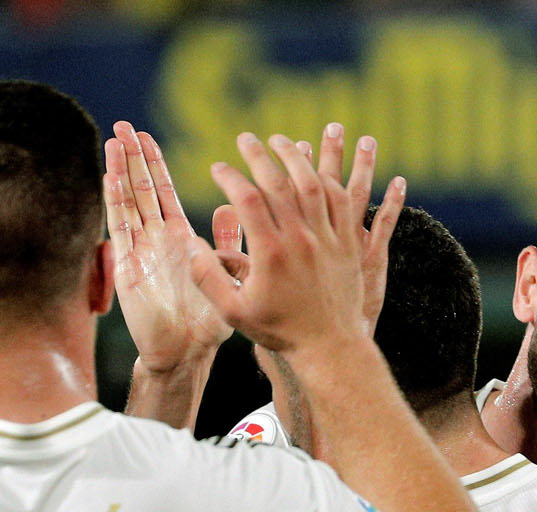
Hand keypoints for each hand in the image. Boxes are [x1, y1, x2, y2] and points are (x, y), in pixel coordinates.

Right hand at [105, 123, 240, 374]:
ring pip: (130, 205)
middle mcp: (158, 242)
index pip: (164, 193)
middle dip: (134, 157)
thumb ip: (227, 244)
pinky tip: (109, 178)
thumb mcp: (227, 279)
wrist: (186, 357)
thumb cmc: (206, 326)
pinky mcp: (130, 271)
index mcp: (180, 240)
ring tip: (115, 140)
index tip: (146, 137)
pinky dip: (115, 205)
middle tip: (124, 125)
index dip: (154, 165)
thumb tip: (233, 208)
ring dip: (123, 172)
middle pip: (143, 190)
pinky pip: (122, 233)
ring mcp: (141, 254)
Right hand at [189, 125, 393, 355]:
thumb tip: (189, 245)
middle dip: (259, 155)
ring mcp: (327, 239)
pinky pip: (341, 200)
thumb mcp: (233, 312)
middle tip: (245, 139)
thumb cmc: (278, 330)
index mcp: (269, 253)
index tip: (217, 168)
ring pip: (312, 184)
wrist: (329, 346)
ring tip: (280, 141)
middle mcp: (300, 240)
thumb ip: (208, 278)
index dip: (230, 177)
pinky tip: (315, 169)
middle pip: (279, 182)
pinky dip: (327, 179)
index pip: (247, 199)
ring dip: (295, 157)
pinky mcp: (347, 243)